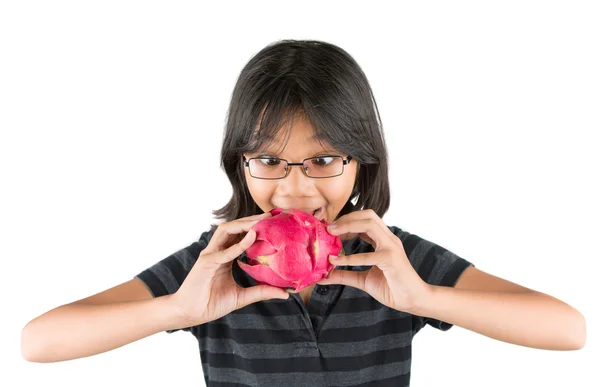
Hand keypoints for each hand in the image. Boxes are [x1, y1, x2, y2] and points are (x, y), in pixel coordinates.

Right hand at [171, 212, 288, 326]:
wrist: (190, 314)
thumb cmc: (211, 303)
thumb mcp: (242, 297)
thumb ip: (261, 292)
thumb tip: (286, 294)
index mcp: (224, 256)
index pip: (239, 235)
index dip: (255, 227)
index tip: (273, 223)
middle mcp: (217, 251)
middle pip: (234, 227)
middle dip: (251, 219)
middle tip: (271, 215)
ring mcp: (210, 255)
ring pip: (226, 230)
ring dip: (244, 224)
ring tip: (262, 221)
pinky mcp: (206, 263)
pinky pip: (224, 251)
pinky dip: (239, 244)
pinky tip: (252, 237)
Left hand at [318, 209, 429, 312]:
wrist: (413, 300)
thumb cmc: (392, 288)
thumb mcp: (363, 279)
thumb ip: (345, 275)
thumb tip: (323, 277)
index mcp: (384, 240)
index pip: (365, 220)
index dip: (347, 221)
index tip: (330, 229)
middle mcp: (388, 239)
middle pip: (368, 215)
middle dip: (347, 217)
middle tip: (329, 228)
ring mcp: (391, 247)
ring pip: (369, 224)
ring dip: (348, 225)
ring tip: (331, 233)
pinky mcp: (391, 259)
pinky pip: (368, 254)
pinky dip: (349, 257)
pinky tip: (335, 261)